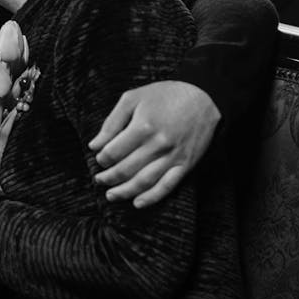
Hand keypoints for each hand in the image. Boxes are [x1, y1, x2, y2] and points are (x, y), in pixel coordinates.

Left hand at [88, 80, 219, 206]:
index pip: (113, 152)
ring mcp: (173, 157)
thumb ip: (111, 123)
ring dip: (124, 191)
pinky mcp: (186, 164)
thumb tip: (94, 145)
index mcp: (142, 127)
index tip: (100, 158)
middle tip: (99, 179)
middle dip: (108, 178)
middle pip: (125, 170)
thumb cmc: (165, 95)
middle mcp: (158, 145)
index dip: (102, 159)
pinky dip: (151, 197)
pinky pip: (167, 186)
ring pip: (143, 182)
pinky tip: (137, 203)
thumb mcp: (133, 98)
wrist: (204, 97)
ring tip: (111, 195)